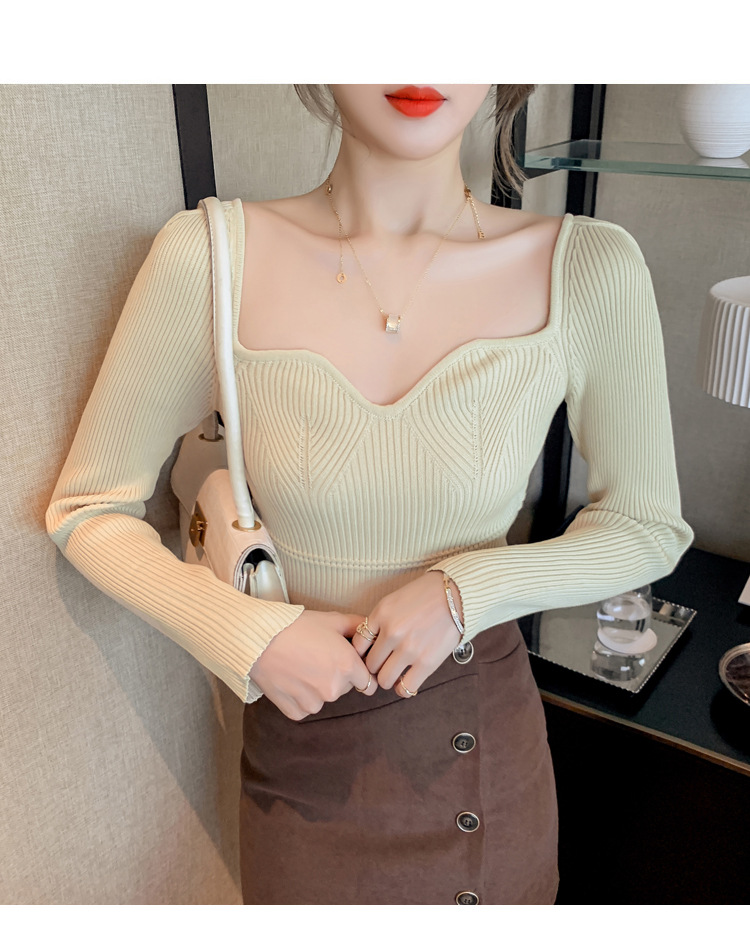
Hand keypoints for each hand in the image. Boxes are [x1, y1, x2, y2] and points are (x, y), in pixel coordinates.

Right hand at [249, 611, 376, 719]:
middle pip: (345, 688)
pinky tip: (291, 678)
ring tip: (300, 666)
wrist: (258, 640)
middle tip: (317, 657)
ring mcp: (314, 702)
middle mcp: (334, 689)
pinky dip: (299, 697)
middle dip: (337, 676)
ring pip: (324, 698)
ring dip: (317, 688)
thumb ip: (357, 626)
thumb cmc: (295, 626)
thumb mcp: (331, 620)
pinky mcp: (295, 711)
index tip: (349, 666)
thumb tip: (372, 630)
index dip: (360, 672)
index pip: (368, 682)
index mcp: (348, 666)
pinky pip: (304, 708)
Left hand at [353, 572, 461, 697]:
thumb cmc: (425, 596)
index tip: (368, 655)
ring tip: (394, 672)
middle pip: (369, 665)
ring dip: (387, 678)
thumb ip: (377, 622)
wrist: (456, 595)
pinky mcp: (427, 662)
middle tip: (382, 664)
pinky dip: (403, 688)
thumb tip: (365, 645)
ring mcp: (409, 649)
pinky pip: (406, 688)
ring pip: (384, 680)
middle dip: (374, 667)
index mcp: (381, 615)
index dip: (361, 653)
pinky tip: (405, 680)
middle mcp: (392, 633)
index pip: (357, 645)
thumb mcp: (393, 601)